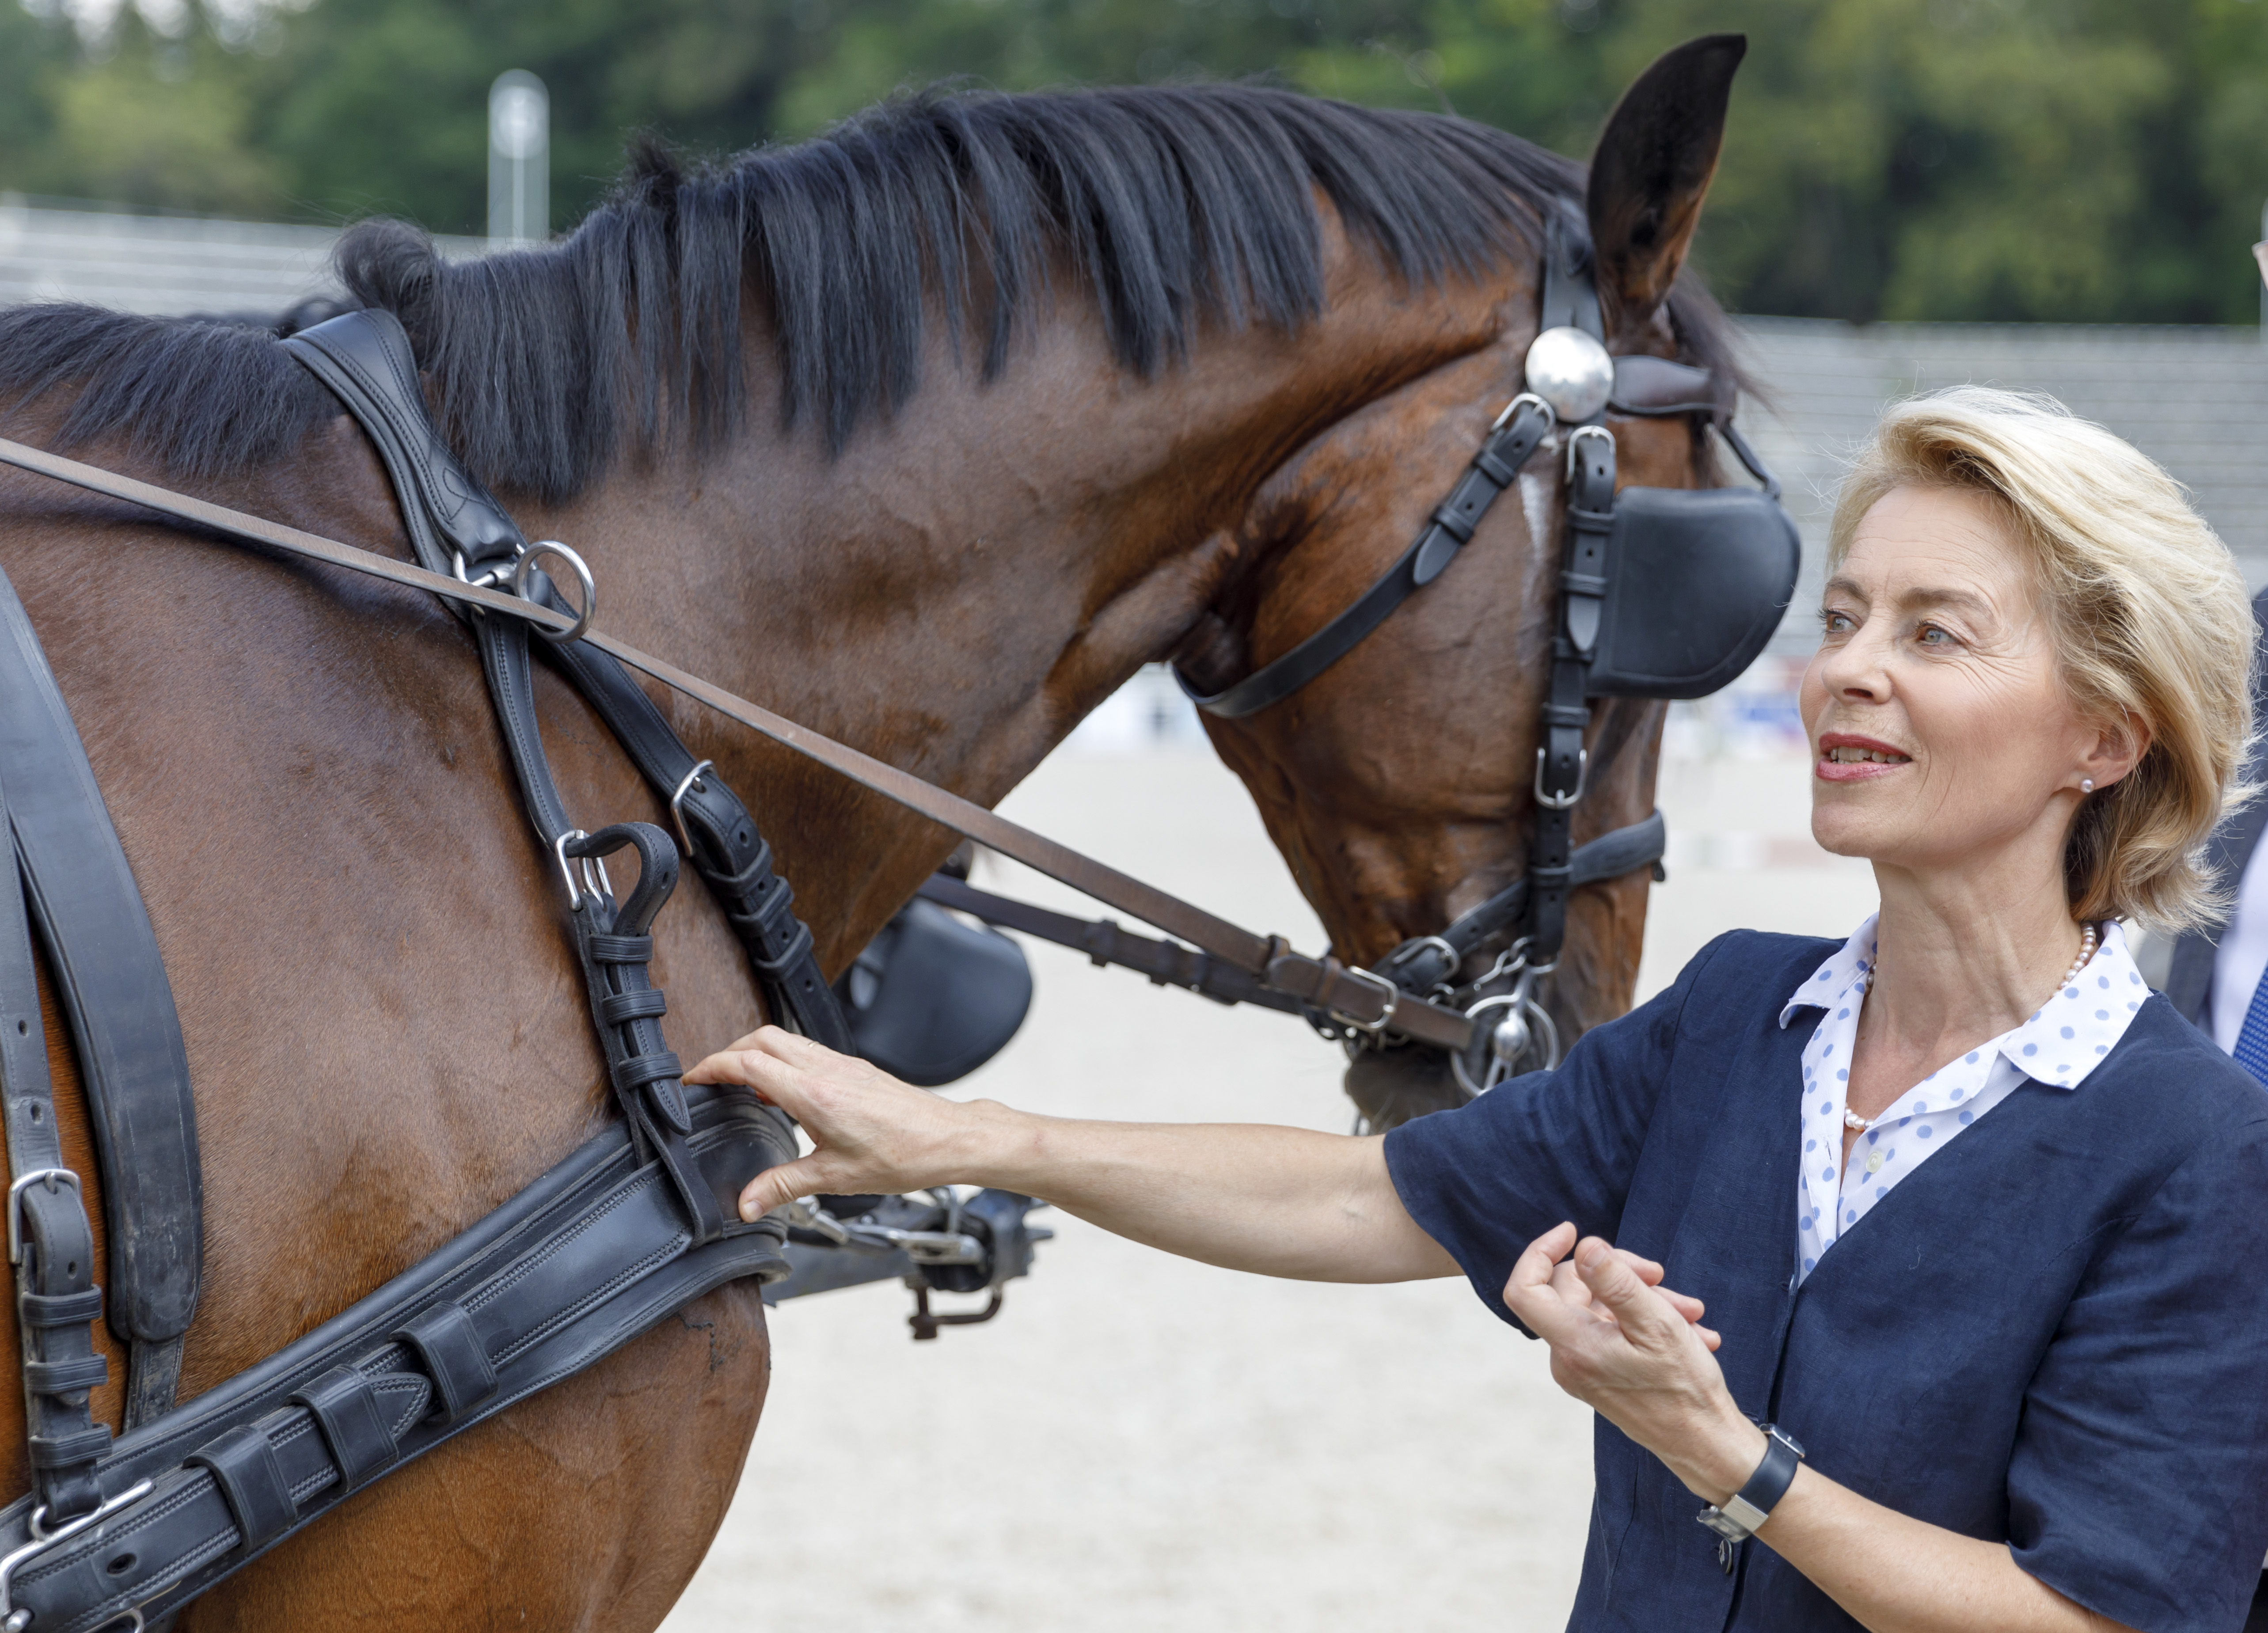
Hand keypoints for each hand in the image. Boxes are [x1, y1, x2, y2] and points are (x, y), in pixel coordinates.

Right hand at [683, 1026, 982, 1220]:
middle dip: (728, 1053)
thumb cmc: (903, 1154)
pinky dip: (784, 1061)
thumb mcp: (835, 1178)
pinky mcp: (855, 1069)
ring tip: (740, 1084)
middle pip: (762, 1039)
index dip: (712, 1067)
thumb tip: (747, 1203)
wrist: (947, 1138)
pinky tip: (782, 1092)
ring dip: (756, 1054)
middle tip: (710, 1080)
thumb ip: (784, 1186)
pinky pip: (808, 1052)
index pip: (749, 1063)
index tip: (692, 1080)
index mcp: (815, 1093)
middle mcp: (827, 1070)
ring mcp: (842, 1065)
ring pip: (786, 1041)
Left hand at [1502, 1223, 1761, 1505]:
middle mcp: (1568, 1359)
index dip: (1541, 1252)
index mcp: (1573, 1345)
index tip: (1573, 1231)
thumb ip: (1616, 1283)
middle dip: (1619, 1273)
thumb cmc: (1685, 1389)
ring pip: (1599, 1308)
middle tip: (1661, 1275)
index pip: (1525, 1288)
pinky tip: (1688, 1330)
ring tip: (1689, 1311)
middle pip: (1572, 1289)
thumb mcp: (1657, 1325)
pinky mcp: (1599, 1375)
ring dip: (1643, 1299)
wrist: (1706, 1444)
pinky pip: (1611, 1331)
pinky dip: (1645, 1322)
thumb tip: (1585, 1247)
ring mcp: (1582, 1369)